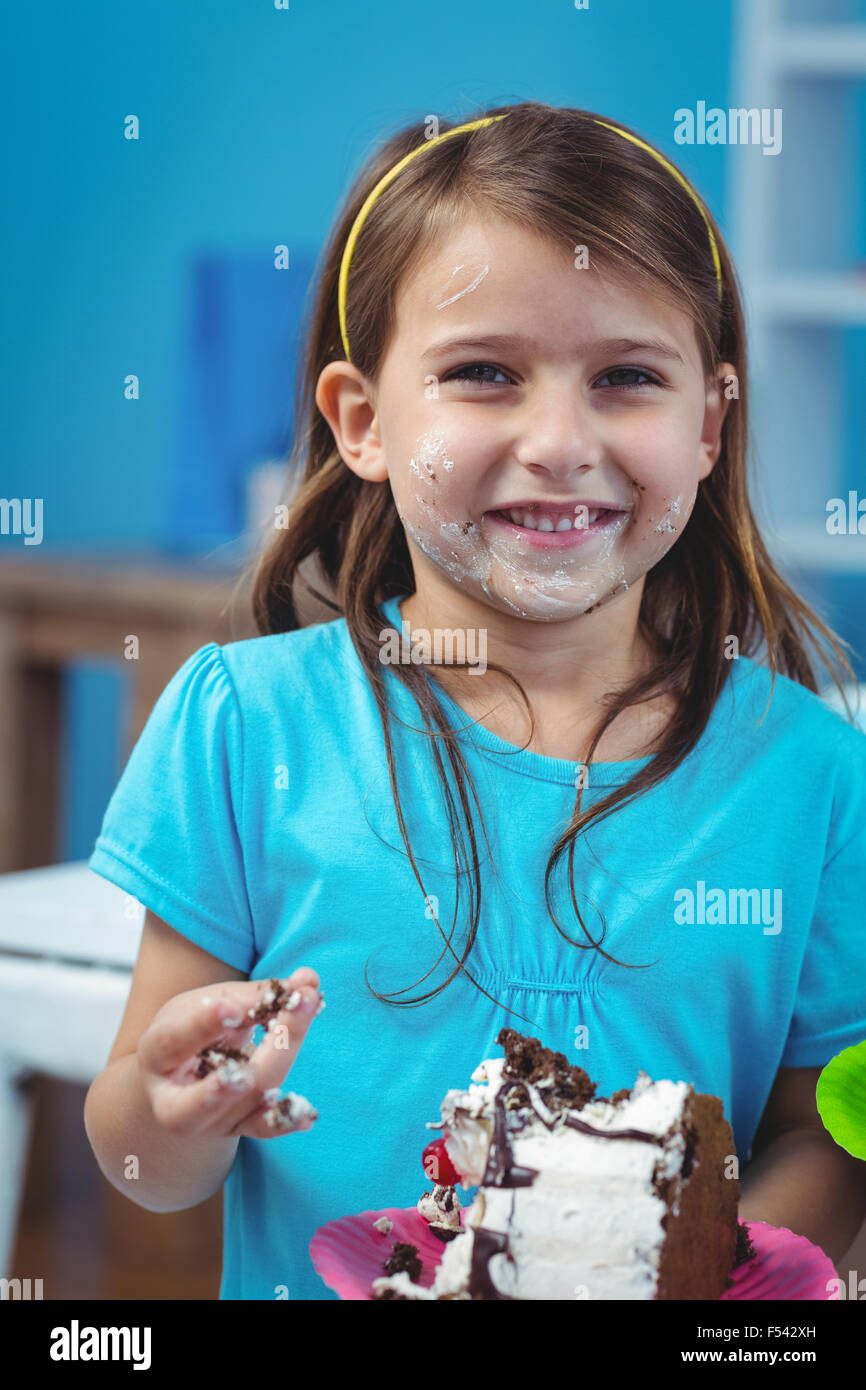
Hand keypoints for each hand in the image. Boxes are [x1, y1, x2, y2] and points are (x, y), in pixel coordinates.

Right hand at [137, 969, 321, 1139]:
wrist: (180, 1076)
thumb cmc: (193, 1029)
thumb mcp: (208, 1003)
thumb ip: (256, 994)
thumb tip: (306, 981)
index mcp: (157, 1055)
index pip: (175, 1040)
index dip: (202, 1025)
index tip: (230, 1006)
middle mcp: (175, 1099)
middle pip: (225, 1076)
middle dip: (268, 1040)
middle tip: (298, 1003)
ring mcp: (208, 1121)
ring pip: (252, 1095)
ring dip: (286, 1053)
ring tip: (304, 1016)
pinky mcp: (236, 1129)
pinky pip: (262, 1129)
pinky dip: (286, 1120)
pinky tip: (306, 1117)